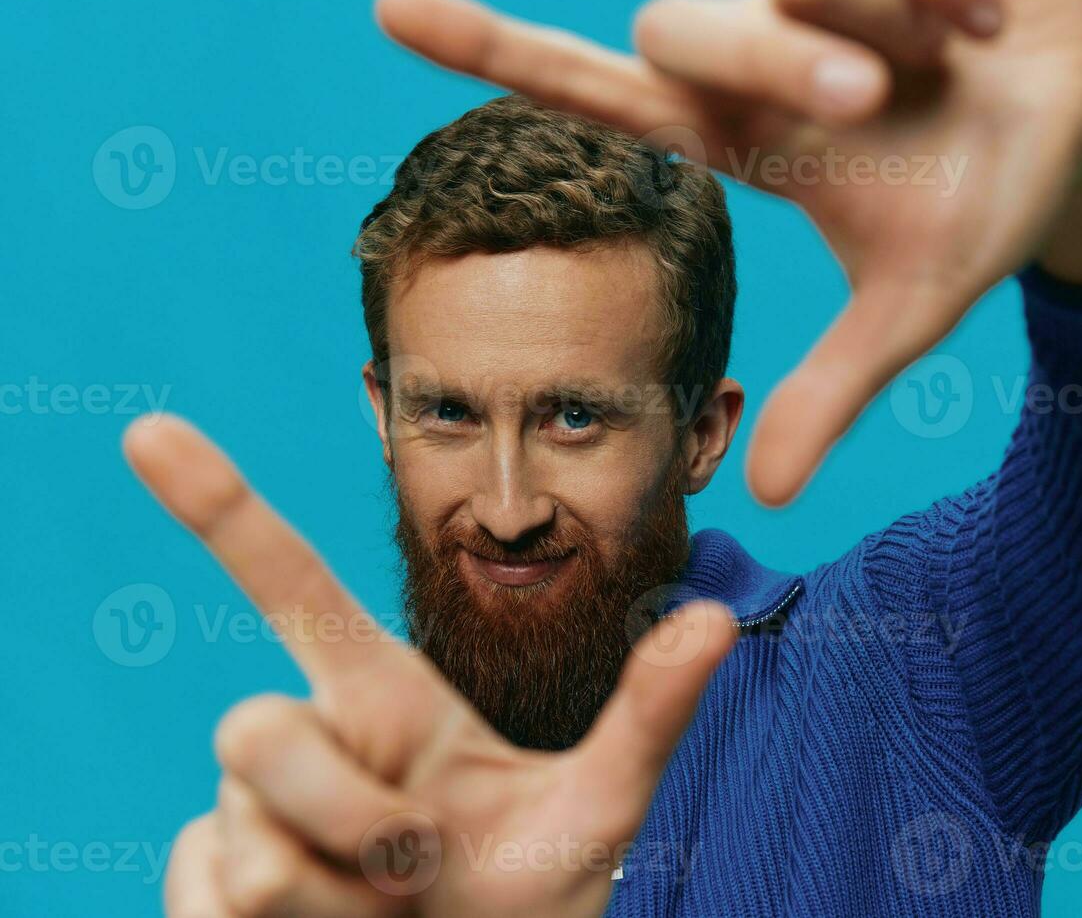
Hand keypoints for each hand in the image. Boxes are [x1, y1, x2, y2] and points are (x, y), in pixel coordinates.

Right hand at [128, 415, 735, 916]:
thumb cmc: (540, 892)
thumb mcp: (601, 803)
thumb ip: (648, 711)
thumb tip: (715, 618)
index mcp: (385, 695)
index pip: (290, 586)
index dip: (219, 507)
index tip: (148, 430)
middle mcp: (309, 740)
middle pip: (250, 730)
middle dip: (346, 815)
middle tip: (423, 867)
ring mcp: (250, 817)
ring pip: (246, 843)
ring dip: (338, 903)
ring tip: (396, 915)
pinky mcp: (209, 887)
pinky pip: (202, 901)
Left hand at [373, 0, 1081, 505]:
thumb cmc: (980, 214)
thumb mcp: (910, 310)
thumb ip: (833, 390)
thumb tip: (764, 496)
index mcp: (737, 132)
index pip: (590, 88)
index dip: (491, 47)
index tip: (387, 6)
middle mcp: (752, 45)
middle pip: (679, 28)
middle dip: (782, 68)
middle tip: (874, 99)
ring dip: (876, 22)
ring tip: (953, 51)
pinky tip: (977, 8)